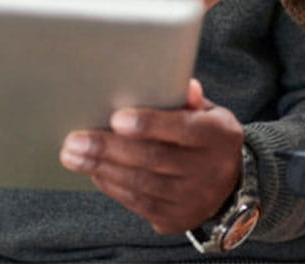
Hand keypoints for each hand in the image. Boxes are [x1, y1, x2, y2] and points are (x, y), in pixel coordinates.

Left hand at [59, 79, 243, 233]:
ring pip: (142, 184)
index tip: (116, 118)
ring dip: (103, 169)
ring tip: (74, 156)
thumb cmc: (207, 135)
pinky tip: (94, 172)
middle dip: (109, 148)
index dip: (149, 124)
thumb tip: (185, 84)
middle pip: (153, 159)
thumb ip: (191, 99)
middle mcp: (209, 170)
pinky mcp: (177, 219)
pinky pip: (139, 204)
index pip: (181, 129)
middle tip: (75, 140)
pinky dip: (113, 187)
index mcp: (218, 135)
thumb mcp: (208, 111)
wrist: (230, 182)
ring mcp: (193, 199)